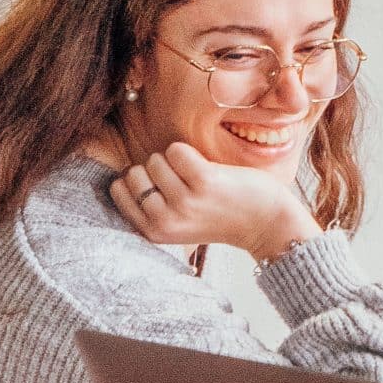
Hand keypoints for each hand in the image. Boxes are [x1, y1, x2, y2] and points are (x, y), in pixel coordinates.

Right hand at [110, 142, 320, 263]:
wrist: (265, 223)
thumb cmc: (219, 216)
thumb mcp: (177, 223)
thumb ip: (151, 206)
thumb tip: (122, 175)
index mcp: (153, 231)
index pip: (117, 190)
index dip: (138, 180)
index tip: (162, 188)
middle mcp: (165, 220)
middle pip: (135, 172)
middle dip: (156, 169)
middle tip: (184, 183)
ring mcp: (184, 201)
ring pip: (156, 159)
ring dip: (175, 161)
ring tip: (198, 179)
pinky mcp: (204, 181)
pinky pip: (176, 150)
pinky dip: (188, 152)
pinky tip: (206, 168)